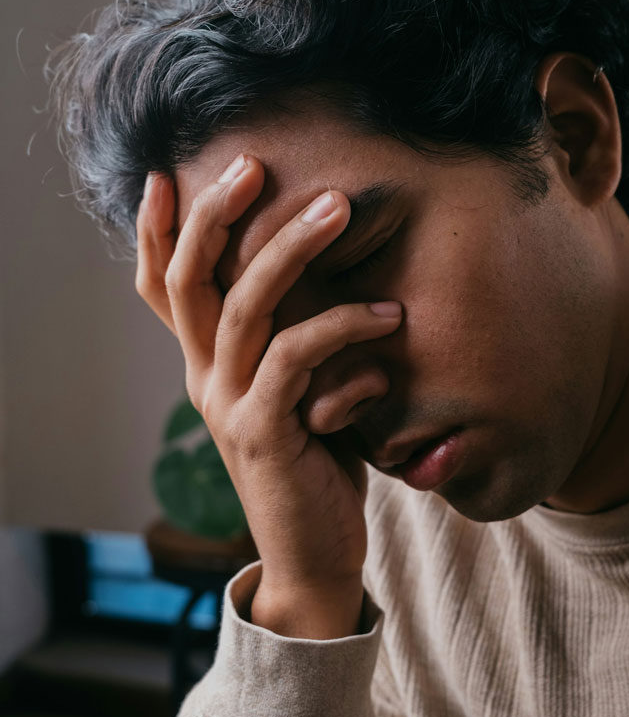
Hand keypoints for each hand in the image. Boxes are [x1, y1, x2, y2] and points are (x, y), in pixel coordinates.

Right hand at [135, 156, 401, 637]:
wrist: (313, 551)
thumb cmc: (316, 459)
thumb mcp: (300, 389)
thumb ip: (297, 342)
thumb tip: (341, 284)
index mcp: (208, 363)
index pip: (165, 289)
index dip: (154, 234)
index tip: (163, 177)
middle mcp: (206, 377)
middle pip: (191, 280)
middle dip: (216, 216)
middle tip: (253, 164)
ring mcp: (229, 405)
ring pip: (245, 307)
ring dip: (290, 249)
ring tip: (338, 207)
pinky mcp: (264, 432)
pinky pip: (296, 358)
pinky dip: (342, 326)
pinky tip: (387, 314)